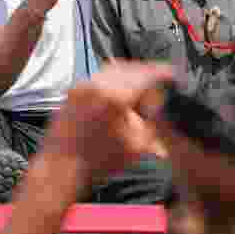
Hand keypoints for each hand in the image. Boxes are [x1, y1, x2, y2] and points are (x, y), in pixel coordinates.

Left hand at [43, 61, 173, 184]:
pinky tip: (121, 95)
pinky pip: (99, 77)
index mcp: (114, 96)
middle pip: (129, 67)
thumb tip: (158, 102)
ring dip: (130, 75)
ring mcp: (81, 86)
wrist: (62, 166)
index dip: (163, 73)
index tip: (172, 75)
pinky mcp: (73, 91)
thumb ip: (153, 119)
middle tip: (159, 82)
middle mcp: (96, 85)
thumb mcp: (138, 144)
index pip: (145, 74)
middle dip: (147, 72)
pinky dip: (114, 80)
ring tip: (141, 89)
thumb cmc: (98, 161)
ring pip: (112, 70)